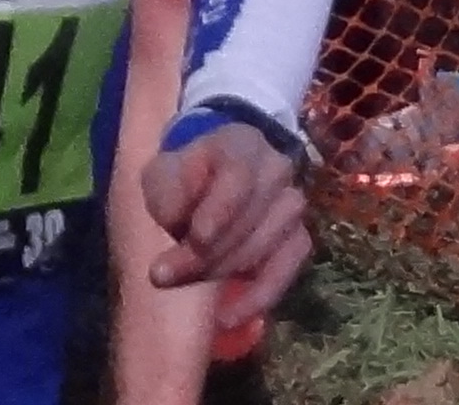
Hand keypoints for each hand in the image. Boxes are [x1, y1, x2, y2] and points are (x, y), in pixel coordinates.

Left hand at [141, 125, 313, 341]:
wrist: (212, 181)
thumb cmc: (184, 177)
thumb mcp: (162, 174)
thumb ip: (168, 192)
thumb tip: (178, 220)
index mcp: (243, 144)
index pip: (239, 177)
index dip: (219, 210)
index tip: (196, 239)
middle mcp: (277, 171)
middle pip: (248, 220)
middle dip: (203, 254)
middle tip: (160, 276)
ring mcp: (292, 206)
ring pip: (262, 247)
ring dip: (220, 272)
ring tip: (183, 283)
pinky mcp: (298, 240)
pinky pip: (286, 271)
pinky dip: (258, 296)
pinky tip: (228, 315)